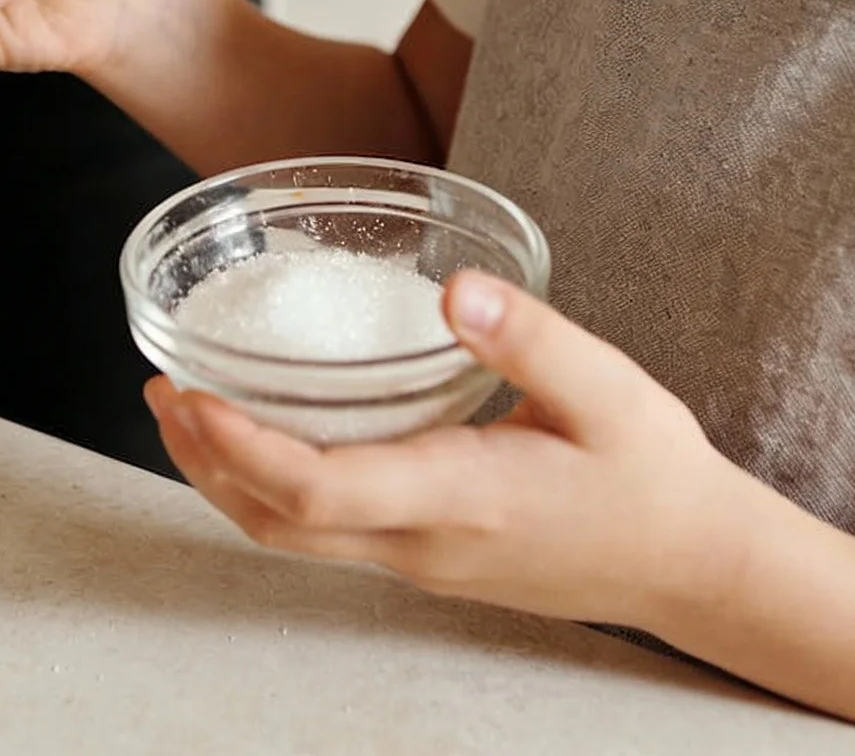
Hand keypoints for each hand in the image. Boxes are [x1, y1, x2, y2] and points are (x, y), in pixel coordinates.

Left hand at [146, 273, 760, 633]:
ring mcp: (419, 561)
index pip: (318, 489)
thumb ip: (532, 338)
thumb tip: (457, 287)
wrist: (695, 566)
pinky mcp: (424, 557)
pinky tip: (260, 437)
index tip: (188, 394)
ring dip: (227, 479)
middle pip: (277, 524)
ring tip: (185, 410)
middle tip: (159, 390)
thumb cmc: (653, 476)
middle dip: (205, 461)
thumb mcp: (610, 391)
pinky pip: (322, 533)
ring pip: (292, 537)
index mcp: (461, 498)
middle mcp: (423, 543)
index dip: (240, 447)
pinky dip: (268, 489)